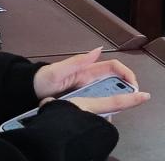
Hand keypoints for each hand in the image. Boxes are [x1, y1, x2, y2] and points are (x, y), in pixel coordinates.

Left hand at [33, 49, 147, 113]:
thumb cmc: (42, 79)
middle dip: (127, 86)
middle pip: (114, 80)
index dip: (126, 73)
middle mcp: (88, 79)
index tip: (133, 84)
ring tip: (126, 106)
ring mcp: (85, 90)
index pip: (112, 67)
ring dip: (119, 96)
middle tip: (135, 97)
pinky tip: (109, 114)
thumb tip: (97, 50)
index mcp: (86, 70)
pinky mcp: (81, 100)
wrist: (29, 91)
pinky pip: (98, 102)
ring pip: (108, 91)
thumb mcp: (59, 70)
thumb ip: (77, 61)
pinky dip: (107, 106)